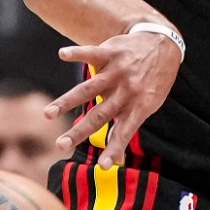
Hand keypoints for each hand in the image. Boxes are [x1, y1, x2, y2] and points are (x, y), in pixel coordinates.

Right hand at [46, 30, 181, 168]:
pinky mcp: (110, 52)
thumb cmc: (152, 80)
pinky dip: (76, 54)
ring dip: (67, 102)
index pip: (124, 132)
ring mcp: (116, 72)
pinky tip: (62, 55)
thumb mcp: (148, 105)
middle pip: (99, 115)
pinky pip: (91, 53)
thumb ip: (127, 128)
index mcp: (137, 107)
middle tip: (59, 145)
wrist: (161, 42)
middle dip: (79, 132)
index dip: (114, 148)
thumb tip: (117, 161)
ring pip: (88, 89)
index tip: (103, 166)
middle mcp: (126, 91)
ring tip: (48, 114)